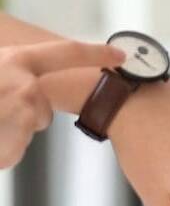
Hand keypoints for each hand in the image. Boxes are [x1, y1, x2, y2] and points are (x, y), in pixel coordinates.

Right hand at [0, 40, 123, 167]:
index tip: (123, 56)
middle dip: (23, 120)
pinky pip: (11, 153)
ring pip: (26, 133)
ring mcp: (18, 108)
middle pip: (42, 112)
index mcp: (17, 60)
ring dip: (6, 138)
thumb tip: (36, 88)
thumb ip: (12, 73)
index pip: (66, 52)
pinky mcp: (12, 137)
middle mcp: (23, 81)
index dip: (95, 54)